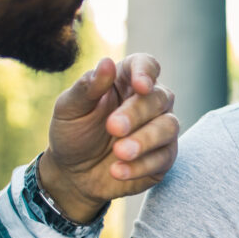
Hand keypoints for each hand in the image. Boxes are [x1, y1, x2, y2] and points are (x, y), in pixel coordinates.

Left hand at [41, 55, 177, 221]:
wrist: (72, 174)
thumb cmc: (72, 134)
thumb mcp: (69, 109)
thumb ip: (87, 87)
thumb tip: (106, 62)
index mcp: (125, 82)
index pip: (146, 65)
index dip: (147, 72)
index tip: (140, 85)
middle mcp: (148, 102)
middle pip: (159, 97)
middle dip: (137, 113)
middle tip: (112, 128)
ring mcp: (159, 130)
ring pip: (169, 126)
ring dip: (145, 139)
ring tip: (119, 152)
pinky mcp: (163, 157)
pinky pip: (164, 157)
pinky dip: (141, 165)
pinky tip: (117, 171)